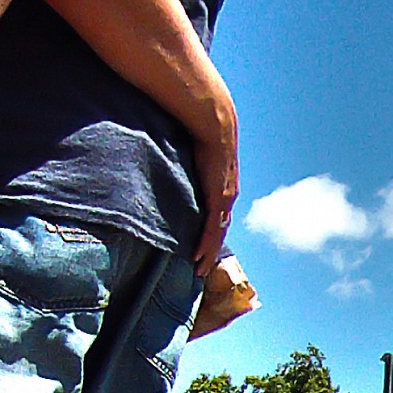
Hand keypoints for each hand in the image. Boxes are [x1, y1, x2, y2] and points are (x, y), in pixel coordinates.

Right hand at [189, 92, 237, 275]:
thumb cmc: (199, 131)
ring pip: (216, 235)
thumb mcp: (191, 155)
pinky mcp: (219, 198)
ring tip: (199, 270)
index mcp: (221, 187)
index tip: (200, 248)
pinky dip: (206, 245)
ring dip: (207, 253)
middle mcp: (227, 196)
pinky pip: (212, 229)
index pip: (215, 216)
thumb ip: (184, 166)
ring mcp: (225, 199)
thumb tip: (166, 163)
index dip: (209, 234)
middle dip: (210, 251)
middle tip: (200, 268)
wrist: (213, 122)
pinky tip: (199, 258)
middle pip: (218, 230)